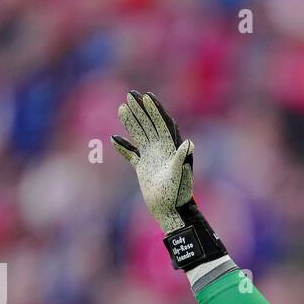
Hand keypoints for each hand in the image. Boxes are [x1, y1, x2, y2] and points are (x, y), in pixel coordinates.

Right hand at [112, 90, 193, 233]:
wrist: (169, 209)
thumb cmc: (176, 194)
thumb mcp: (179, 175)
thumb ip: (182, 158)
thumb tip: (189, 143)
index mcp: (169, 148)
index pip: (161, 124)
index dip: (154, 110)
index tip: (146, 96)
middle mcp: (160, 150)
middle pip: (149, 124)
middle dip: (140, 109)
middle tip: (130, 94)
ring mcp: (151, 158)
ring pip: (139, 135)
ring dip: (131, 122)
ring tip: (121, 108)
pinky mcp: (143, 168)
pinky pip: (131, 154)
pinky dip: (123, 147)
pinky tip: (113, 138)